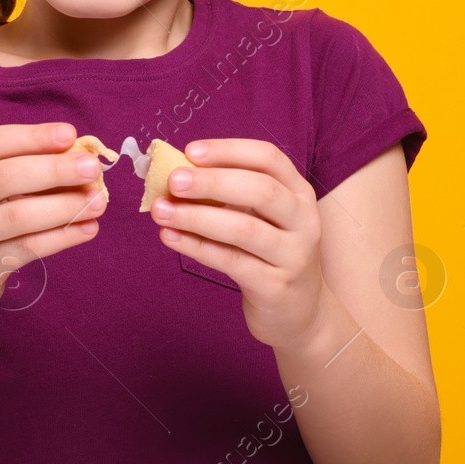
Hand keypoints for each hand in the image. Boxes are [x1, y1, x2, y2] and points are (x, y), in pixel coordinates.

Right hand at [0, 122, 107, 324]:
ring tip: (100, 201)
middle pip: (3, 176)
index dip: (32, 137)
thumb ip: (16, 169)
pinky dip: (63, 237)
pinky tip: (88, 228)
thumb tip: (76, 155)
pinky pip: (27, 248)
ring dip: (65, 206)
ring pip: (18, 216)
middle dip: (54, 169)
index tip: (69, 134)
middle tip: (92, 168)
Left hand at [149, 139, 328, 351]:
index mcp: (298, 192)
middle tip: (172, 181)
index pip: (268, 158)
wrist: (299, 313)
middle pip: (260, 189)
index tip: (190, 151)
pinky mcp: (276, 286)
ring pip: (244, 229)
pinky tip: (171, 237)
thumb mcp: (261, 218)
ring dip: (197, 217)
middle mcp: (304, 219)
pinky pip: (232, 262)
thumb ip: (228, 195)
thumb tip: (176, 173)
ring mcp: (294, 255)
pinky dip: (197, 247)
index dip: (228, 150)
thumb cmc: (269, 254)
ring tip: (161, 211)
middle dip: (212, 182)